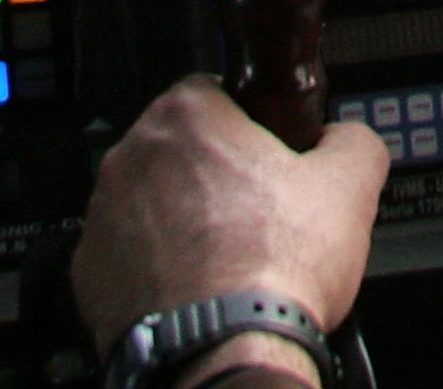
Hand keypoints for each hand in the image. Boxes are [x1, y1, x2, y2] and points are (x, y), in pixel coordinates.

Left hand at [72, 76, 390, 359]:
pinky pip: (129, 253)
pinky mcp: (90, 271)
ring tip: (231, 257)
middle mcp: (131, 156)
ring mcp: (104, 215)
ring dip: (184, 219)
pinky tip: (199, 286)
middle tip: (258, 213)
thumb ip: (352, 140)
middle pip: (182, 149)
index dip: (254, 126)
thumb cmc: (271, 270)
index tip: (271, 157)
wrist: (223, 351)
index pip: (220, 92)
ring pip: (152, 201)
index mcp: (188, 116)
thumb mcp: (350, 186)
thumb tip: (346, 140)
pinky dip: (158, 265)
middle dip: (216, 174)